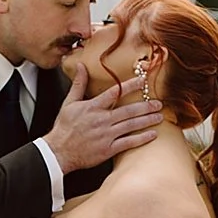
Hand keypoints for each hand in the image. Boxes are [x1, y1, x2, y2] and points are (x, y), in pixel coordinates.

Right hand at [42, 65, 165, 173]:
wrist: (58, 152)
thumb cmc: (64, 128)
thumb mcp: (69, 103)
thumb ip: (79, 84)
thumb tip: (82, 66)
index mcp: (92, 107)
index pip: (115, 92)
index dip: (130, 86)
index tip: (143, 81)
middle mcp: (101, 120)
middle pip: (128, 110)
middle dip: (145, 106)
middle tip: (159, 103)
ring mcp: (106, 135)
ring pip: (131, 125)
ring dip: (147, 120)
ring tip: (159, 116)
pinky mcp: (108, 149)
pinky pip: (128, 143)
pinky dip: (141, 139)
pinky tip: (152, 134)